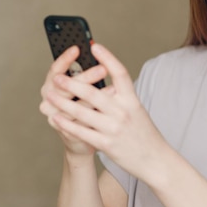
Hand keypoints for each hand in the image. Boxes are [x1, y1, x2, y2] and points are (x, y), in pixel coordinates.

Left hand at [47, 43, 168, 180]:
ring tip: (51, 95)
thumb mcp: (137, 110)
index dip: (108, 58)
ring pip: (83, 112)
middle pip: (94, 93)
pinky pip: (82, 132)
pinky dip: (67, 124)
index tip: (95, 46)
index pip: (120, 73)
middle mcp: (123, 112)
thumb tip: (102, 84)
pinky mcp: (107, 144)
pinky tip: (56, 118)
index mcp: (132, 100)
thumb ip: (121, 98)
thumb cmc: (145, 134)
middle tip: (58, 76)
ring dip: (64, 102)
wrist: (155, 160)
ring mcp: (114, 128)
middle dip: (73, 83)